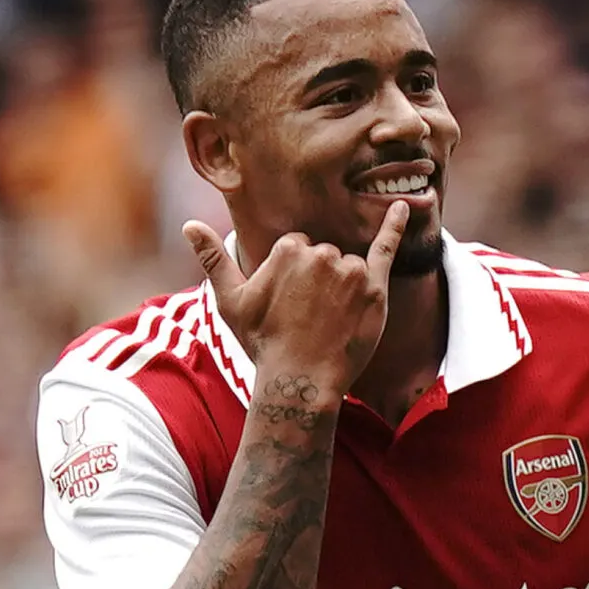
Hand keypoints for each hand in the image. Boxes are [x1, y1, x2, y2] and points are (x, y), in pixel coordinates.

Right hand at [182, 202, 408, 389]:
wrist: (300, 381)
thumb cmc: (263, 343)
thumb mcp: (231, 301)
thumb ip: (213, 258)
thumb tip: (188, 225)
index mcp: (288, 248)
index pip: (299, 249)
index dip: (294, 279)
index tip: (289, 304)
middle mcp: (322, 253)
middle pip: (325, 256)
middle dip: (319, 282)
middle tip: (308, 317)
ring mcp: (351, 270)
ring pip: (349, 266)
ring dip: (343, 287)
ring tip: (329, 321)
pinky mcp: (375, 287)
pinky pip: (386, 249)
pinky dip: (395, 227)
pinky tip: (400, 207)